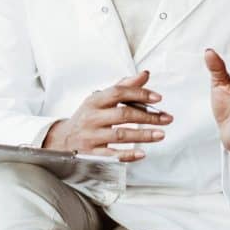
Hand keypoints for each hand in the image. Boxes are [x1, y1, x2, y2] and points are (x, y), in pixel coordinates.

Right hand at [42, 71, 172, 161]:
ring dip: (143, 135)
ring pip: (120, 135)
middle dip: (148, 117)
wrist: (62, 139)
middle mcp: (92, 117)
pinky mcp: (91, 154)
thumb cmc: (88, 116)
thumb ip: (124, 86)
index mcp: (95, 100)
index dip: (140, 94)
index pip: (119, 93)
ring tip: (161, 134)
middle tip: (167, 119)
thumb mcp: (101, 99)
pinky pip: (112, 155)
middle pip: (123, 115)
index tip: (158, 99)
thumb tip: (145, 74)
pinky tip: (142, 153)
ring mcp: (91, 136)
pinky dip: (128, 155)